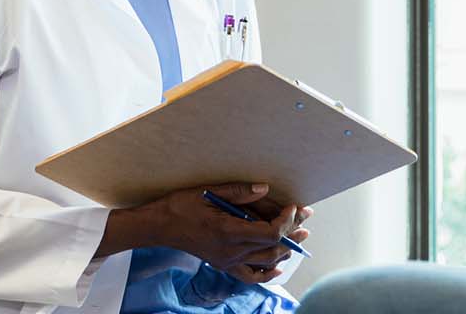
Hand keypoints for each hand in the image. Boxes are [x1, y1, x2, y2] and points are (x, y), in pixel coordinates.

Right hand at [145, 183, 310, 283]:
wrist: (160, 226)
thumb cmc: (182, 206)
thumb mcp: (209, 192)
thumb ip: (239, 191)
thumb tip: (265, 188)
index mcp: (228, 232)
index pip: (270, 233)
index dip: (286, 221)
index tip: (293, 206)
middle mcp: (231, 251)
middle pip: (273, 248)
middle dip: (292, 232)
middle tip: (305, 218)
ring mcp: (227, 261)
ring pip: (266, 261)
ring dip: (285, 249)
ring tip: (299, 235)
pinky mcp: (223, 265)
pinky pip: (250, 276)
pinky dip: (266, 273)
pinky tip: (278, 267)